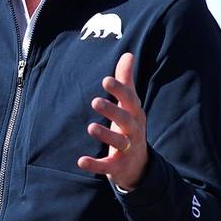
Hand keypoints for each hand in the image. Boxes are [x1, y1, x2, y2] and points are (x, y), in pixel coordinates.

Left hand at [76, 53, 147, 190]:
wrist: (139, 166)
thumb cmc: (130, 127)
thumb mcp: (130, 105)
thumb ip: (126, 81)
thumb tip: (128, 54)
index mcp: (135, 114)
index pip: (130, 100)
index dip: (119, 90)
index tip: (106, 80)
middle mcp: (134, 131)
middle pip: (126, 119)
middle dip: (112, 110)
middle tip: (95, 101)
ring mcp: (128, 150)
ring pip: (119, 142)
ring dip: (106, 135)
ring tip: (90, 127)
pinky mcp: (118, 167)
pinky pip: (107, 166)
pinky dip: (95, 164)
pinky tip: (81, 161)